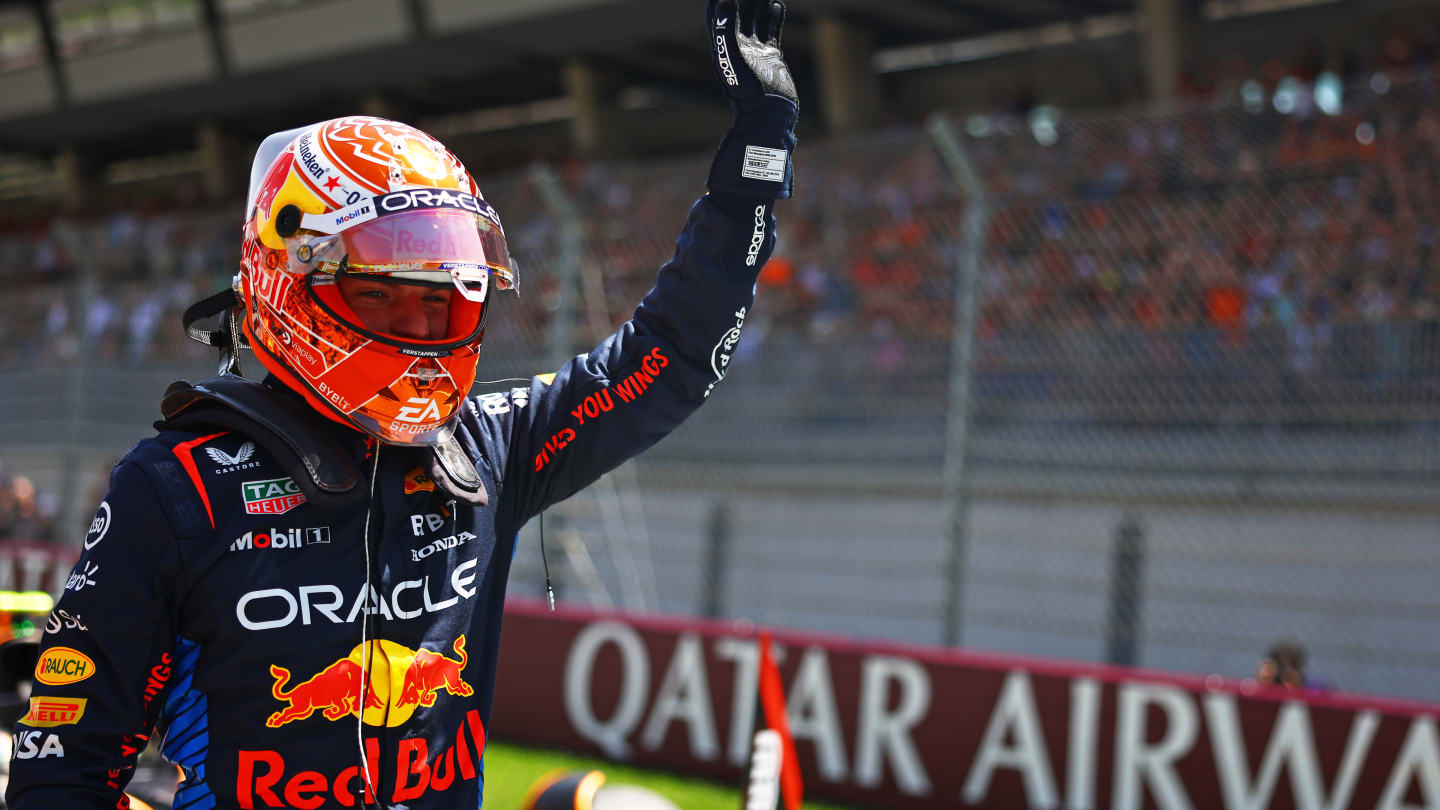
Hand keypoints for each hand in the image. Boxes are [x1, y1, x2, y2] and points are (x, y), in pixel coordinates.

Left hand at [704, 0, 798, 198]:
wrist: (769, 115)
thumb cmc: (748, 92)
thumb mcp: (733, 58)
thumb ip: (726, 30)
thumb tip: (726, 0)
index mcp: (724, 46)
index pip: (720, 14)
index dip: (723, 0)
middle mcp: (738, 47)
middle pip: (739, 13)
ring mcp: (756, 52)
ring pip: (756, 19)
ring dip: (759, 2)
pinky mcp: (772, 58)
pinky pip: (771, 31)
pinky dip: (774, 17)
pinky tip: (778, 4)